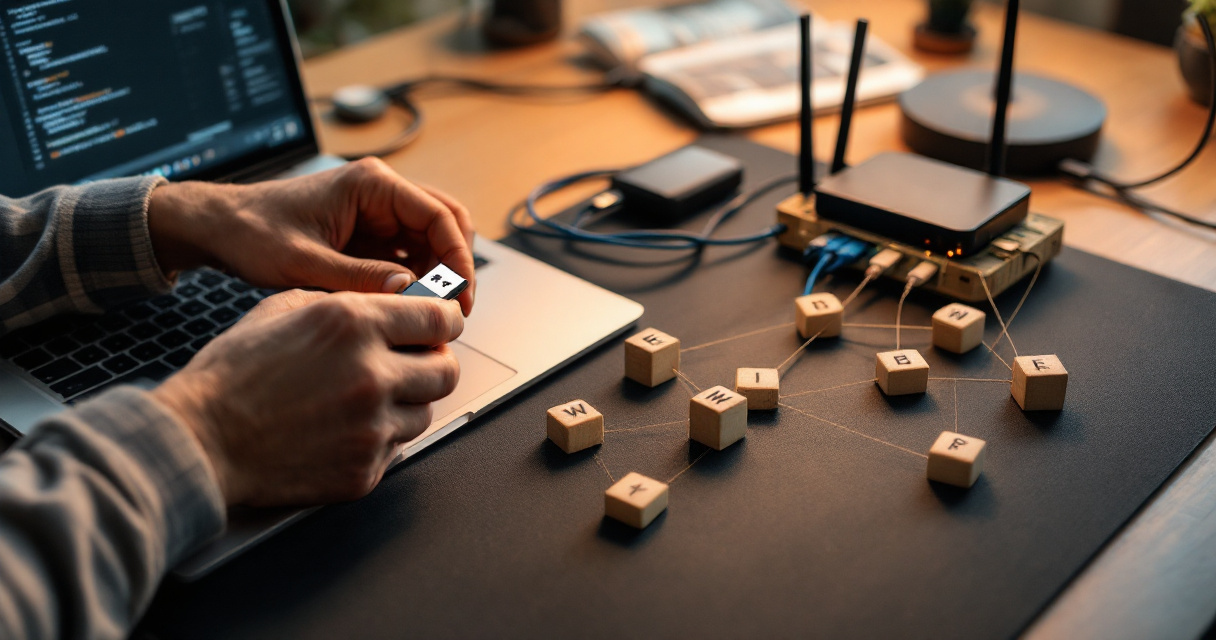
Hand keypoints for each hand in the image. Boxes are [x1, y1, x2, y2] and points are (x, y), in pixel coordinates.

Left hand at [147, 158, 475, 314]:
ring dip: (439, 274)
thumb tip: (410, 293)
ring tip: (431, 312)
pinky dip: (419, 279)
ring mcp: (378, 212)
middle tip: (455, 308)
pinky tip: (409, 305)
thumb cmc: (253, 233)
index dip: (458, 259)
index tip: (459, 297)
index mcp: (371, 184)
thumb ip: (360, 278)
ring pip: (433, 240)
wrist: (221, 227)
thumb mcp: (304, 263)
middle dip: (457, 266)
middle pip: (447, 223)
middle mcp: (381, 193)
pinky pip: (410, 253)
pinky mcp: (370, 233)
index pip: (440, 216)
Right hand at [151, 290, 462, 506]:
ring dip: (406, 402)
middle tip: (413, 362)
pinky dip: (380, 438)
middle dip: (434, 363)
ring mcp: (372, 428)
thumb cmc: (234, 374)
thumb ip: (347, 302)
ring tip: (366, 397)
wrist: (200, 440)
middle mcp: (372, 375)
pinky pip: (397, 449)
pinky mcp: (365, 470)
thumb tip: (392, 302)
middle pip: (446, 370)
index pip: (440, 319)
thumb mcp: (284, 308)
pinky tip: (345, 428)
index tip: (442, 325)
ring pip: (425, 412)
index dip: (446, 321)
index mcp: (354, 325)